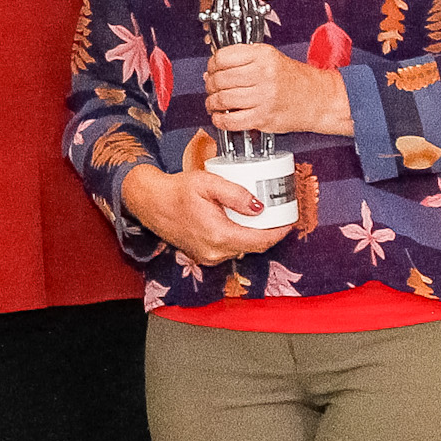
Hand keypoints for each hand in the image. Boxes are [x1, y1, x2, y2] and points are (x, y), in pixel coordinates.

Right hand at [122, 160, 292, 266]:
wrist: (150, 202)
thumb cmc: (176, 191)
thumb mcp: (208, 183)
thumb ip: (236, 194)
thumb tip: (259, 207)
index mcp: (218, 236)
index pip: (260, 241)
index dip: (279, 232)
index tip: (289, 221)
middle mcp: (215, 252)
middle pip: (254, 246)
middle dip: (269, 232)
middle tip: (279, 215)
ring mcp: (209, 257)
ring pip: (242, 248)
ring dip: (254, 234)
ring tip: (262, 216)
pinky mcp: (204, 255)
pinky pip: (230, 248)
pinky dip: (240, 236)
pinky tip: (241, 222)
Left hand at [200, 42, 353, 138]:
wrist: (319, 98)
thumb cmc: (295, 80)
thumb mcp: (271, 58)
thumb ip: (244, 60)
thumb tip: (213, 70)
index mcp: (263, 55)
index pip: (223, 57)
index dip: (212, 65)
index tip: (212, 69)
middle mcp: (263, 74)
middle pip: (220, 79)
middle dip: (210, 85)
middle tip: (211, 87)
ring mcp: (263, 97)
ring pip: (222, 99)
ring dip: (212, 103)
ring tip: (214, 103)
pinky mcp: (263, 117)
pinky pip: (231, 121)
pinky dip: (220, 121)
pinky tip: (220, 117)